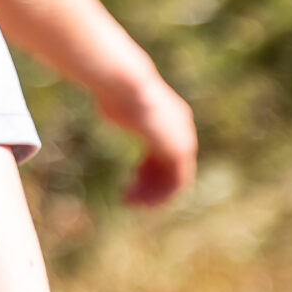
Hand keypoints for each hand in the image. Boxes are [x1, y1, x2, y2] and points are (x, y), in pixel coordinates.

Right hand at [94, 65, 197, 206]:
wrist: (125, 87)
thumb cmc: (115, 91)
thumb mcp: (118, 103)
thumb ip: (121, 111)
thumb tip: (108, 104)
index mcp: (169, 119)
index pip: (163, 155)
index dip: (147, 172)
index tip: (131, 184)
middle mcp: (181, 130)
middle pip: (170, 168)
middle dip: (149, 185)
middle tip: (129, 199)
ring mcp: (183, 140)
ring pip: (174, 179)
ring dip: (153, 195)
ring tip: (131, 204)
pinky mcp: (179, 150)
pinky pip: (176, 182)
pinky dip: (160, 194)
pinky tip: (139, 201)